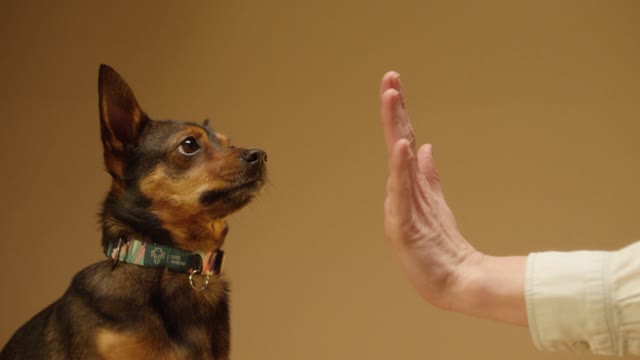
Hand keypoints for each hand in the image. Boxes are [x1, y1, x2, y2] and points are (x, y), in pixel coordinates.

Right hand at [380, 71, 476, 309]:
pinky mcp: (404, 225)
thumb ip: (427, 175)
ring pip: (396, 161)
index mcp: (409, 186)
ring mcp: (400, 207)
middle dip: (393, 110)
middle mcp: (400, 192)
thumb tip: (424, 146)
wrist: (453, 280)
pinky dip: (401, 168)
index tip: (394, 83)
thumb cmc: (440, 246)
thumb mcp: (434, 202)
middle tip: (390, 79)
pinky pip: (404, 192)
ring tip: (391, 99)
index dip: (399, 113)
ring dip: (394, 128)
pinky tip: (403, 146)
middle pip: (396, 144)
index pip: (402, 141)